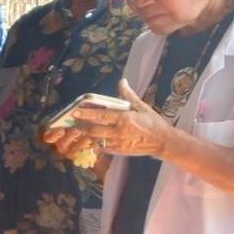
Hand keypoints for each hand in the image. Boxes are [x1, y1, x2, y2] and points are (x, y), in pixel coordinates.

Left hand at [45, 79, 170, 159]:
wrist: (162, 141)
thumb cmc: (152, 122)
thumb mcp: (141, 106)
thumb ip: (128, 95)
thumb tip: (122, 81)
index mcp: (124, 119)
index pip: (102, 115)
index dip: (87, 113)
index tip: (75, 111)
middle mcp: (118, 132)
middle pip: (94, 130)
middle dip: (81, 126)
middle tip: (72, 122)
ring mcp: (117, 143)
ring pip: (95, 141)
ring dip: (84, 136)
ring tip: (76, 131)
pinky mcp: (117, 151)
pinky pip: (101, 148)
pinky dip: (93, 144)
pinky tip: (86, 140)